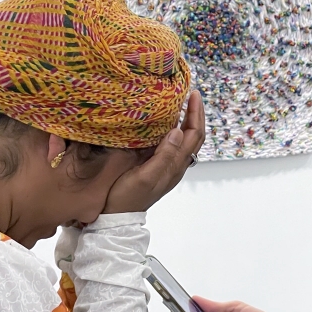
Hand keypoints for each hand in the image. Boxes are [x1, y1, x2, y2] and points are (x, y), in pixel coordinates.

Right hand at [103, 90, 204, 213]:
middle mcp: (176, 164)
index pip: (194, 135)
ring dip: (186, 120)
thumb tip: (179, 131)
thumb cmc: (127, 197)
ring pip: (184, 139)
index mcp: (175, 165)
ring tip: (181, 103)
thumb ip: (164, 156)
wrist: (115, 217)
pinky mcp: (157, 165)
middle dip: (195, 114)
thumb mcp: (145, 177)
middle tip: (191, 94)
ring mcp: (167, 165)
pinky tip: (164, 121)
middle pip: (193, 135)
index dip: (196, 114)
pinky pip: (172, 143)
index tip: (194, 95)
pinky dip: (173, 128)